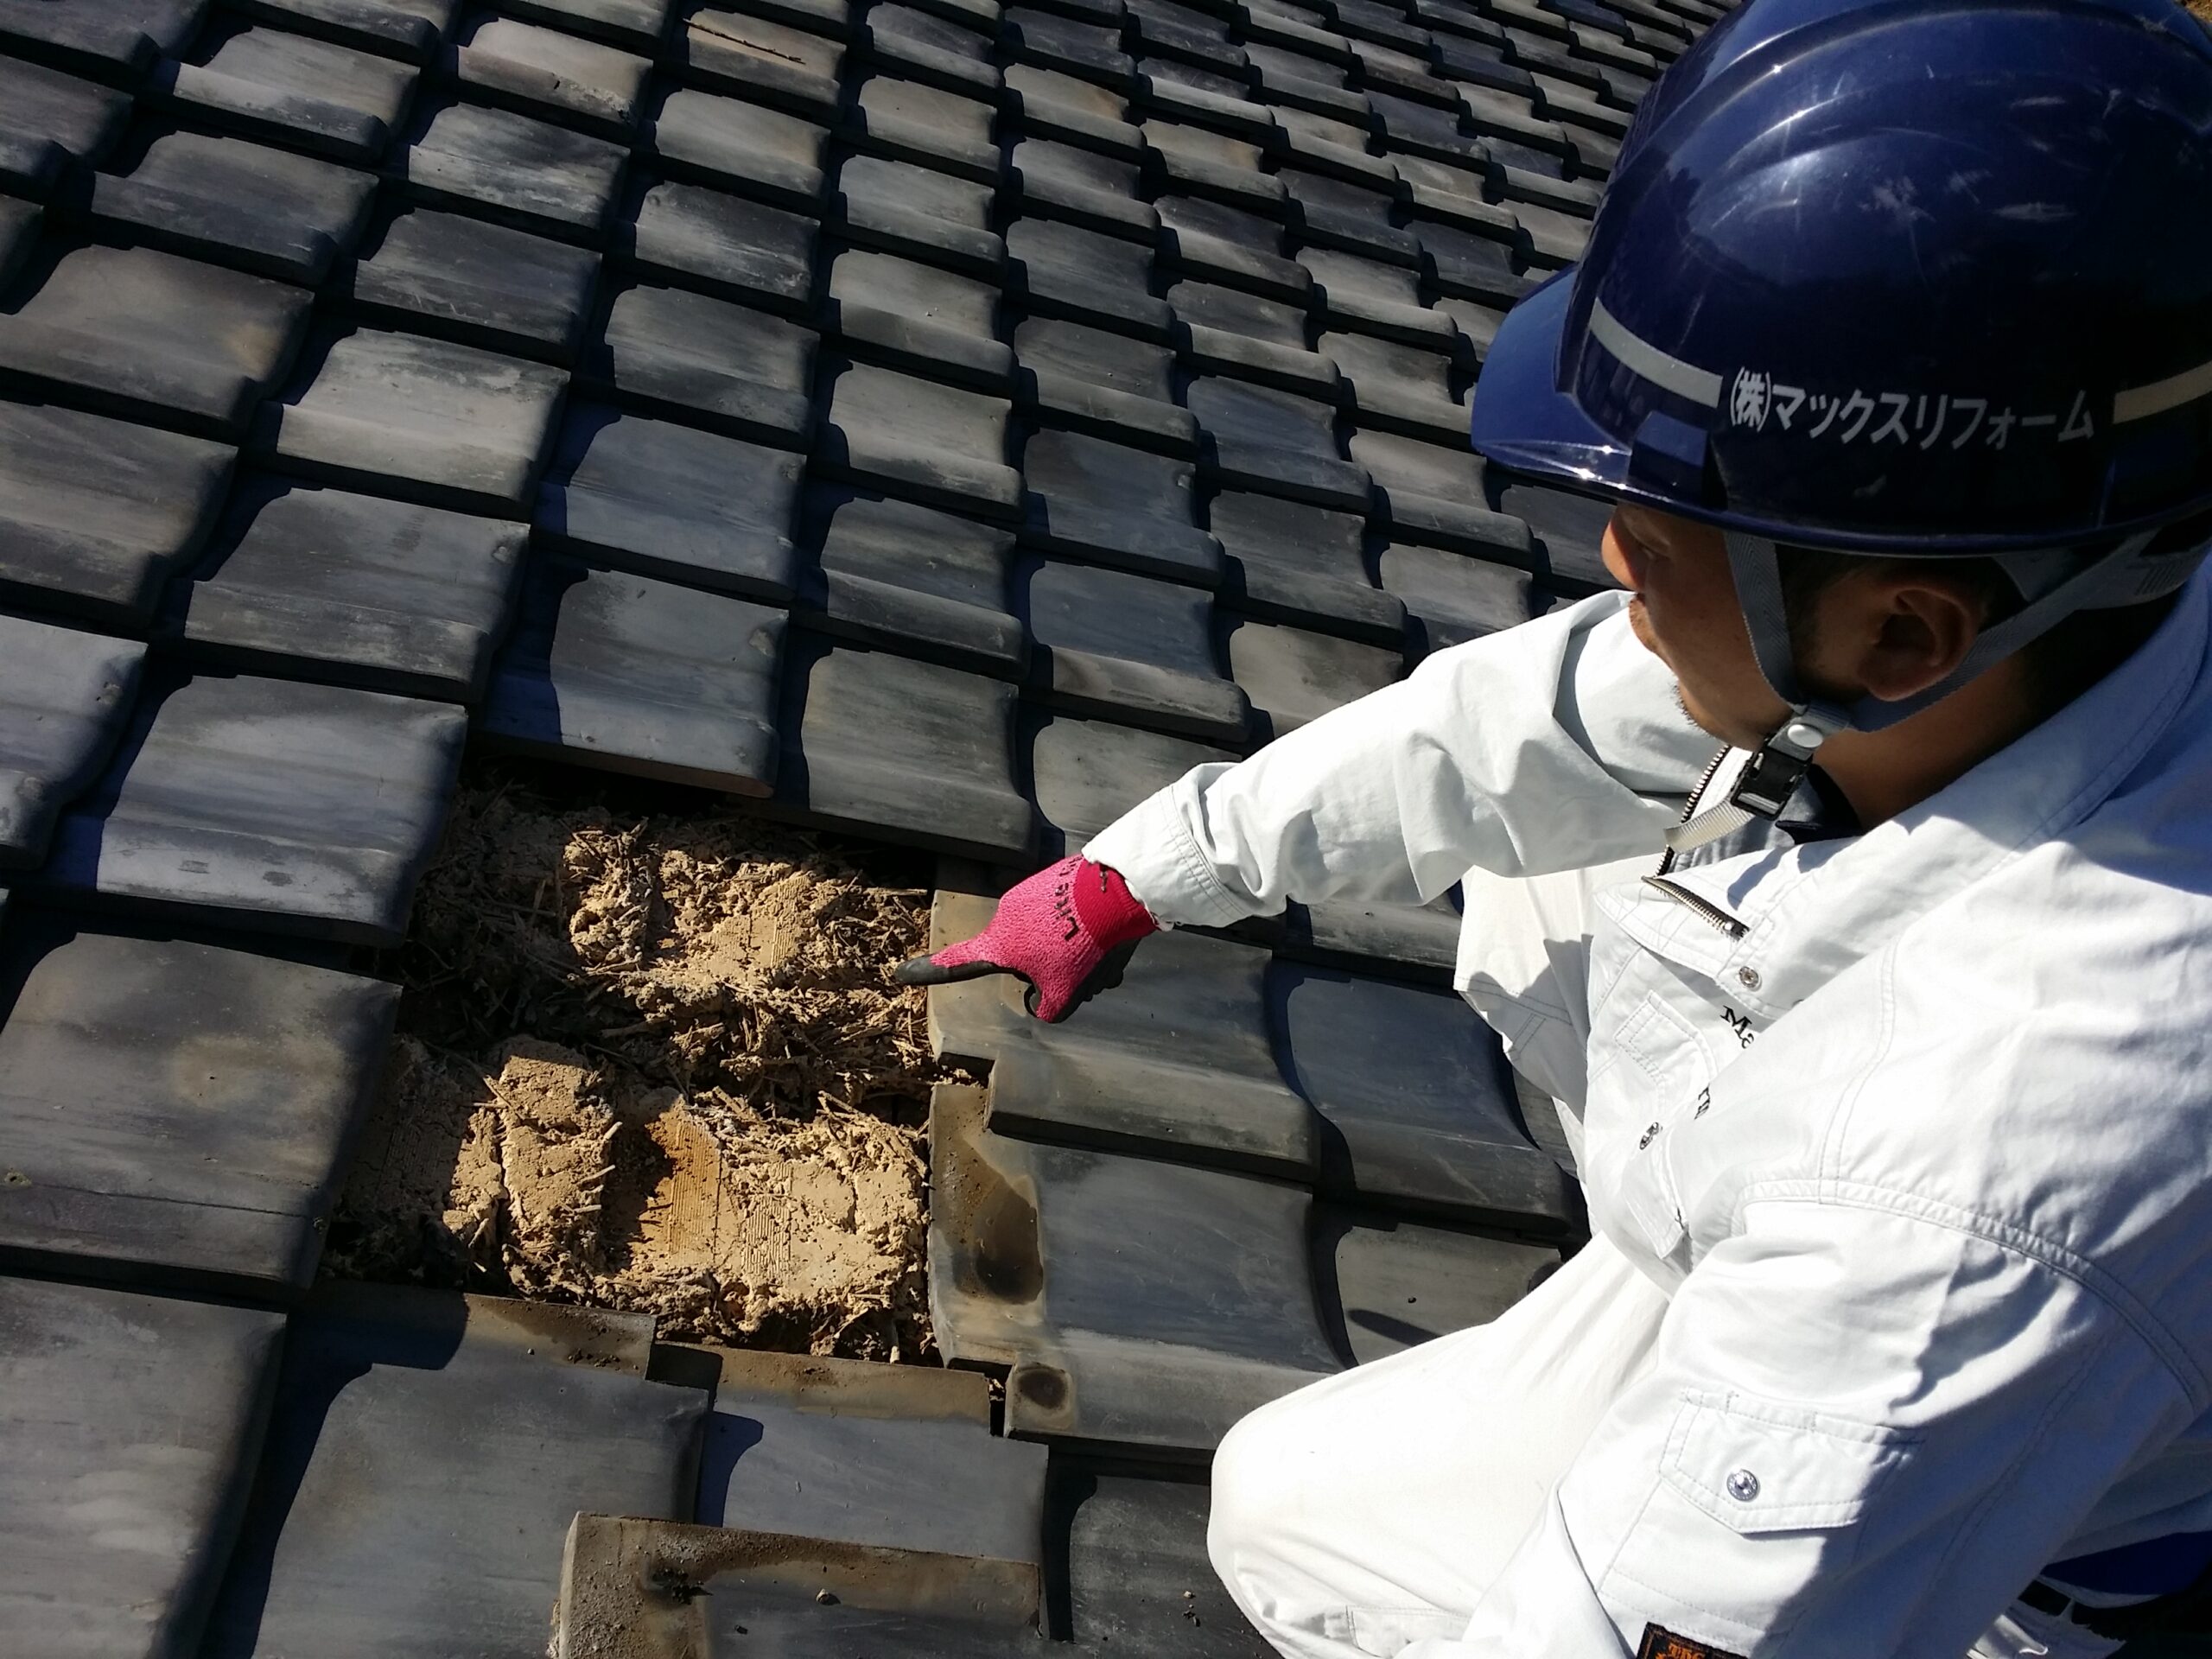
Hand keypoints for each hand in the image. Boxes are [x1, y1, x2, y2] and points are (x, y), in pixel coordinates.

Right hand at [893, 855, 1158, 1021]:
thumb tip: (1042, 1006)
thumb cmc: (1079, 946)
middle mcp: (1005, 915)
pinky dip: (1082, 929)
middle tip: (1081, 973)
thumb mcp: (1065, 992)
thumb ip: (1047, 1009)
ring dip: (1072, 950)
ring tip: (1102, 953)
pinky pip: (1063, 915)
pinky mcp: (1052, 880)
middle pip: (1021, 955)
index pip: (956, 964)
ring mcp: (1029, 893)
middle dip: (1049, 968)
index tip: (901, 973)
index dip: (928, 972)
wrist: (1112, 893)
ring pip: (1048, 937)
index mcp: (998, 944)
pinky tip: (1107, 933)